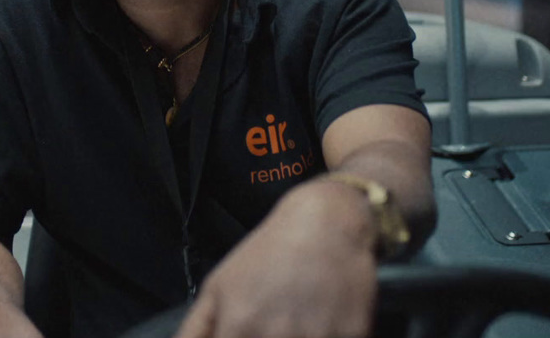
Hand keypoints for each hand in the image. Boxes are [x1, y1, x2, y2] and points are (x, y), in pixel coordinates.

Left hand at [176, 179, 377, 337]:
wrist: (326, 223)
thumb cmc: (267, 256)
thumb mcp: (218, 287)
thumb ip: (195, 332)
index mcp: (239, 326)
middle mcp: (277, 335)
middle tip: (273, 332)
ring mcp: (319, 337)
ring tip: (293, 328)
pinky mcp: (355, 335)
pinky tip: (321, 328)